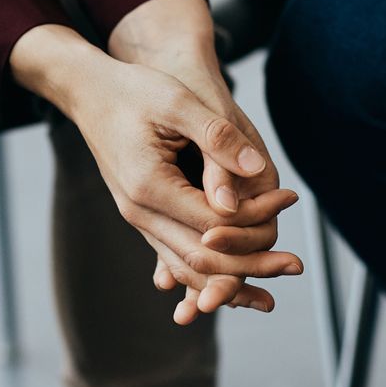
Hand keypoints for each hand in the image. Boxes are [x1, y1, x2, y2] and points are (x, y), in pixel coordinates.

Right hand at [109, 0, 299, 321]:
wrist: (89, 93)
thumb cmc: (134, 90)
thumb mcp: (178, 102)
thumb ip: (217, 137)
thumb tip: (256, 169)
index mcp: (149, 186)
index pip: (214, 222)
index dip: (256, 217)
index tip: (290, 197)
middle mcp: (139, 212)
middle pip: (203, 258)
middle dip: (252, 266)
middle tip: (295, 265)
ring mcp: (138, 219)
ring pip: (188, 268)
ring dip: (231, 282)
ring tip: (270, 295)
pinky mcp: (143, 218)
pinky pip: (176, 259)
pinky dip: (206, 276)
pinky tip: (236, 285)